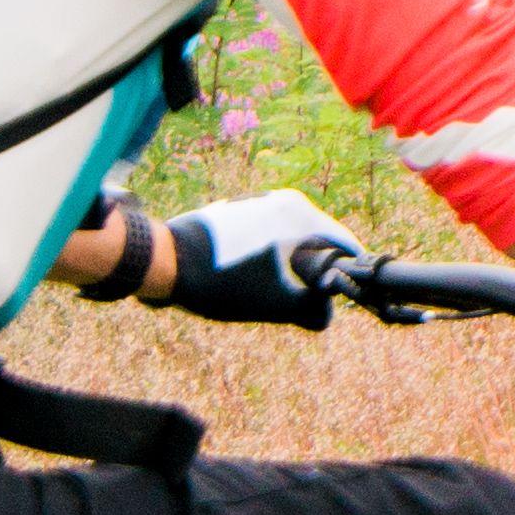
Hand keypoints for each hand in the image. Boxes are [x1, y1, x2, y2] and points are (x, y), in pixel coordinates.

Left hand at [134, 190, 374, 327]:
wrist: (166, 262)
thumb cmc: (226, 283)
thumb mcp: (278, 306)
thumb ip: (312, 311)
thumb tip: (326, 315)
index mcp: (300, 214)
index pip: (344, 242)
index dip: (348, 273)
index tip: (344, 296)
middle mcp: (282, 199)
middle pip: (315, 238)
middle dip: (313, 270)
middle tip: (302, 300)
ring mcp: (255, 200)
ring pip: (287, 237)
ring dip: (286, 263)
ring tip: (268, 291)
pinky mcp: (232, 209)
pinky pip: (263, 233)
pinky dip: (264, 254)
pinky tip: (243, 277)